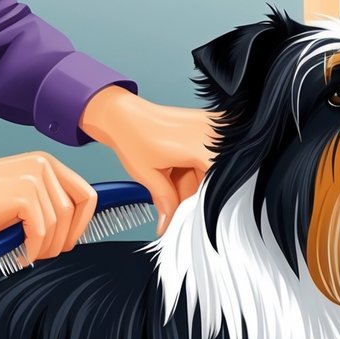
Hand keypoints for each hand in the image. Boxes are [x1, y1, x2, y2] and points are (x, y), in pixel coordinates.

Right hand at [0, 153, 96, 265]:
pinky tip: (20, 256)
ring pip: (59, 226)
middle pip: (76, 212)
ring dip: (47, 248)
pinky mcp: (21, 196)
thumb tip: (76, 228)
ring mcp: (33, 178)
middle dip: (67, 239)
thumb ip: (45, 202)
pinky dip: (32, 250)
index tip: (70, 241)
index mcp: (45, 162)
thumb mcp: (19, 195)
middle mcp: (42, 165)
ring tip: (29, 255)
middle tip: (49, 253)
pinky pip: (41, 234)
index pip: (87, 195)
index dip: (84, 223)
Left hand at [79, 86, 214, 234]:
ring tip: (169, 181)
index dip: (201, 204)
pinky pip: (207, 158)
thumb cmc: (133, 134)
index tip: (187, 216)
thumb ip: (166, 201)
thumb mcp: (149, 175)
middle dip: (191, 194)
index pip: (215, 185)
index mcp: (202, 145)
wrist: (124, 114)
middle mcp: (213, 134)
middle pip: (213, 177)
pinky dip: (193, 171)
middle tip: (173, 205)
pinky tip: (176, 172)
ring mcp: (213, 129)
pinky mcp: (209, 130)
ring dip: (192, 183)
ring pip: (209, 170)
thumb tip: (169, 224)